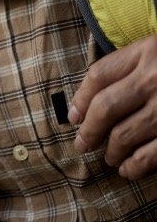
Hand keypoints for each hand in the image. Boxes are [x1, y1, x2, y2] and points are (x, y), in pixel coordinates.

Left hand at [69, 34, 156, 179]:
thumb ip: (129, 66)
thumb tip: (86, 105)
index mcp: (147, 52)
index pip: (99, 76)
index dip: (80, 99)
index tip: (74, 116)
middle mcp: (156, 78)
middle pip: (106, 107)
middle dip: (89, 130)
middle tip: (81, 143)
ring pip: (125, 134)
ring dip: (111, 151)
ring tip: (109, 157)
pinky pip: (151, 154)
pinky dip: (136, 165)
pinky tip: (129, 170)